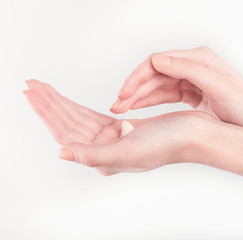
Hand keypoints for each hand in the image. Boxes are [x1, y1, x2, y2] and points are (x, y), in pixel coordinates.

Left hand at [24, 80, 215, 174]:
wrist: (195, 135)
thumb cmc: (168, 144)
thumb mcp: (129, 152)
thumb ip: (94, 155)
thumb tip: (62, 152)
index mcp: (103, 158)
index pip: (66, 133)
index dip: (48, 113)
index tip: (32, 94)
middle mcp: (105, 150)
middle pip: (69, 124)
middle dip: (50, 104)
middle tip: (32, 86)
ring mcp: (113, 138)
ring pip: (79, 118)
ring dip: (62, 103)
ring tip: (45, 89)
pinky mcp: (123, 127)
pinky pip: (94, 116)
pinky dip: (80, 106)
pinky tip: (70, 101)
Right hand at [111, 46, 242, 128]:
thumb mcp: (219, 86)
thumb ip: (188, 70)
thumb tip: (158, 60)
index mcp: (199, 59)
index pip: (158, 62)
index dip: (138, 77)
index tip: (125, 92)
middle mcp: (192, 67)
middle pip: (154, 74)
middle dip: (134, 89)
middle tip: (118, 104)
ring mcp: (190, 80)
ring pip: (157, 86)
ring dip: (138, 96)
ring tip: (121, 109)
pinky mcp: (190, 93)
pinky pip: (164, 95)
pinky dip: (150, 101)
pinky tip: (137, 108)